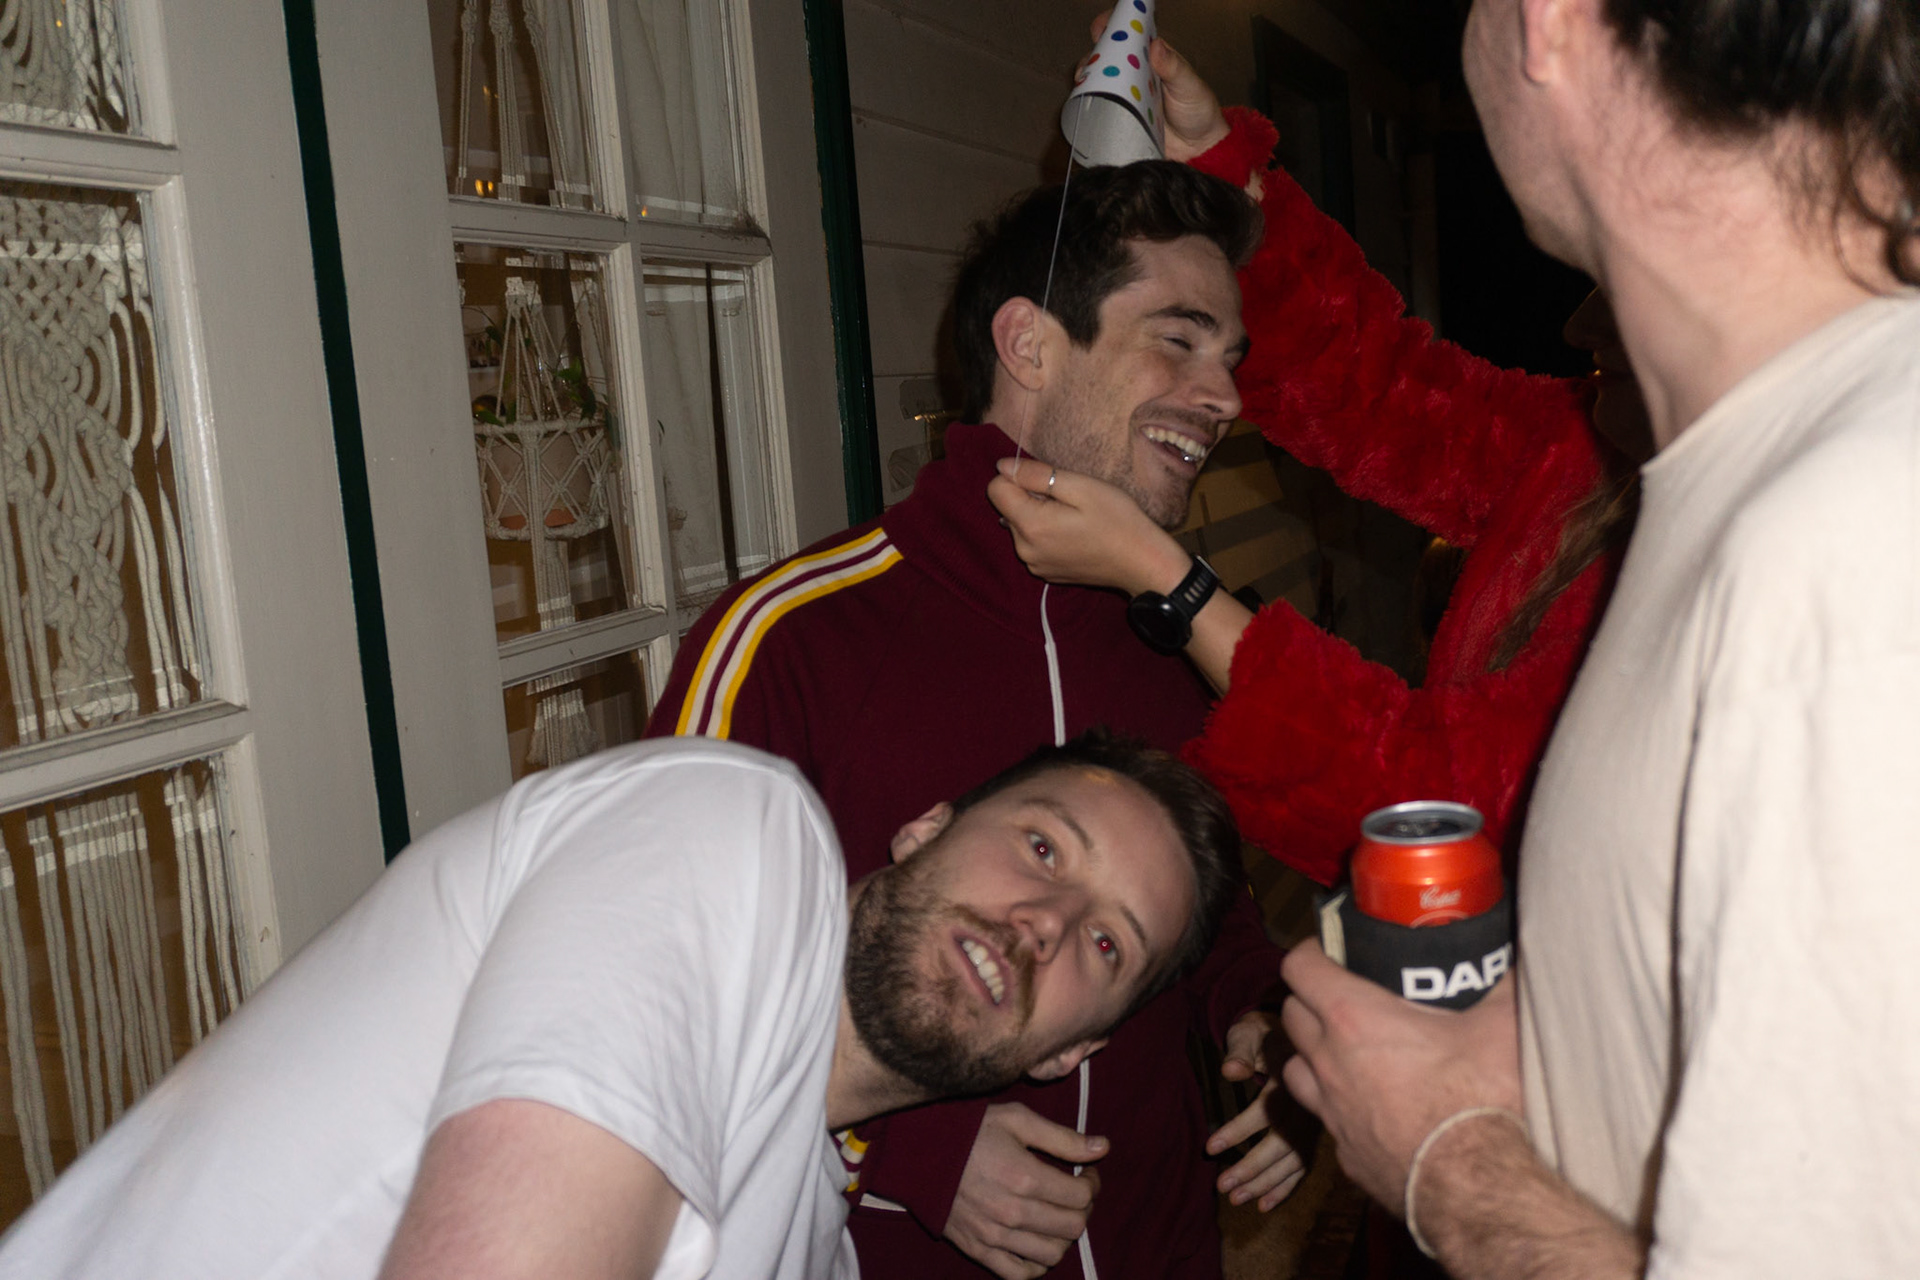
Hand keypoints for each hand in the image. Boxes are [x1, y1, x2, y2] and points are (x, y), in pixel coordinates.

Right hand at [943, 1102, 1107, 1279]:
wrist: (918, 1151)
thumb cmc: (969, 1130)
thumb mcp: (1017, 1120)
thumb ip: (1063, 1138)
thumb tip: (1103, 1147)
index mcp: (1025, 1177)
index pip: (1082, 1196)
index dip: (1092, 1183)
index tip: (1086, 1173)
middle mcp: (1012, 1212)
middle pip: (1073, 1227)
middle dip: (1082, 1210)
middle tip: (1074, 1193)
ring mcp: (994, 1236)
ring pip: (1052, 1255)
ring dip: (1063, 1237)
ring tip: (1056, 1216)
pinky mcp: (978, 1249)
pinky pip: (1020, 1275)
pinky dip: (1037, 1265)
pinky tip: (1037, 1243)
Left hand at [989, 458, 1189, 596]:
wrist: (1142, 563)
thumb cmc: (1118, 520)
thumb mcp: (1081, 487)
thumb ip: (1037, 475)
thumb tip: (1003, 466)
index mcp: (1031, 525)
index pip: (995, 489)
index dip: (1020, 476)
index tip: (1050, 481)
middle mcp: (1024, 549)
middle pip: (1008, 508)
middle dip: (1032, 497)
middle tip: (1070, 500)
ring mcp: (1034, 564)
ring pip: (1020, 525)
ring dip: (1040, 515)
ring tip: (1075, 518)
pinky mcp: (1046, 572)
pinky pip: (1034, 543)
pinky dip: (1048, 533)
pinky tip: (1076, 534)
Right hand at [1084, 12, 1229, 160]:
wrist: (1196, 148)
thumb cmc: (1197, 111)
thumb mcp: (1189, 86)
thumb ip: (1173, 67)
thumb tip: (1156, 46)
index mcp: (1151, 57)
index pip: (1129, 33)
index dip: (1114, 26)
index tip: (1103, 27)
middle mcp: (1134, 73)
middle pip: (1106, 55)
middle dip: (1093, 54)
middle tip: (1092, 63)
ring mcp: (1125, 95)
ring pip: (1098, 80)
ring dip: (1088, 80)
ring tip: (1086, 85)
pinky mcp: (1120, 117)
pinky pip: (1100, 108)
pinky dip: (1091, 105)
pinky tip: (1088, 105)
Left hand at [1208, 1010, 1306, 1210]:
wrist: (1296, 1032)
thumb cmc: (1264, 1032)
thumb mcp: (1250, 1032)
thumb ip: (1240, 1050)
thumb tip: (1229, 1071)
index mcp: (1291, 1079)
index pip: (1266, 1111)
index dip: (1239, 1131)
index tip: (1209, 1147)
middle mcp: (1306, 1105)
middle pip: (1282, 1144)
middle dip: (1252, 1167)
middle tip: (1222, 1185)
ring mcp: (1313, 1122)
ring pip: (1293, 1160)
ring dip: (1266, 1183)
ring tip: (1236, 1198)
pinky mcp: (1313, 1133)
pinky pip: (1303, 1165)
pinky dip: (1286, 1187)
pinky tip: (1265, 1204)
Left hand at [1279, 940, 1520, 1209]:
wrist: (1475, 1187)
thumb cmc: (1479, 1099)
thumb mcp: (1501, 1026)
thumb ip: (1507, 984)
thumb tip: (1519, 958)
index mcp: (1353, 1019)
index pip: (1299, 968)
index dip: (1308, 953)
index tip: (1326, 951)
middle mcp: (1328, 1061)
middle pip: (1291, 1015)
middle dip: (1308, 1001)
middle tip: (1340, 999)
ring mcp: (1331, 1111)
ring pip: (1294, 1069)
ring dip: (1310, 1056)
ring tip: (1340, 1052)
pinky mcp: (1344, 1154)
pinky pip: (1324, 1120)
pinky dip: (1335, 1108)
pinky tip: (1366, 1107)